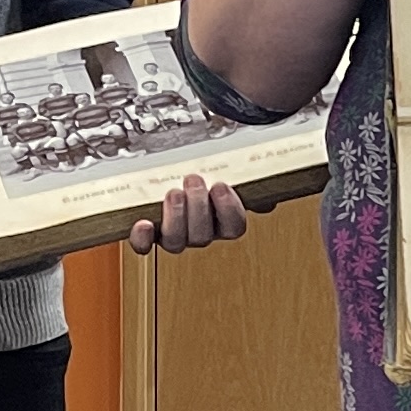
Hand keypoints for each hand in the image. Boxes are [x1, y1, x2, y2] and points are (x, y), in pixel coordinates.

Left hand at [129, 174, 253, 255]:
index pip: (234, 227)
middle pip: (203, 236)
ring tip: (173, 193)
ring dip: (175, 218)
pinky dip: (143, 238)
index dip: (228, 210)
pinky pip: (144, 246)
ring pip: (176, 242)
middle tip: (194, 181)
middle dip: (198, 208)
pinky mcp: (148, 232)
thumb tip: (267, 195)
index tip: (221, 186)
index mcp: (223, 220)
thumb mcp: (231, 166)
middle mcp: (199, 232)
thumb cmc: (204, 166)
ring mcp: (173, 234)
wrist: (171, 165)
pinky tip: (144, 223)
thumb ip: (252, 179)